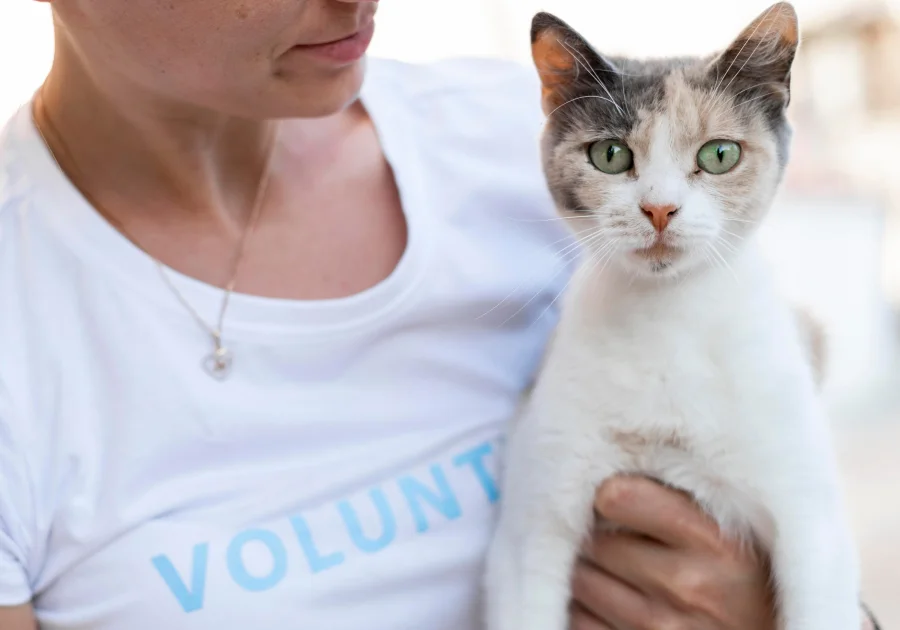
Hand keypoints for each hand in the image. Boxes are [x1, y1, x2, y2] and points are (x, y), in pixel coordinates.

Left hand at [570, 476, 774, 628]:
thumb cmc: (745, 582)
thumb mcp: (733, 533)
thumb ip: (679, 499)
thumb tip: (607, 474)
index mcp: (718, 541)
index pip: (616, 497)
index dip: (611, 496)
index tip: (620, 501)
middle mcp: (689, 586)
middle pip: (594, 541)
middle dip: (600, 538)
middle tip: (624, 542)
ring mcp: (662, 628)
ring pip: (580, 581)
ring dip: (591, 575)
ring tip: (624, 575)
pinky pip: (579, 620)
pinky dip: (588, 612)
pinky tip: (620, 608)